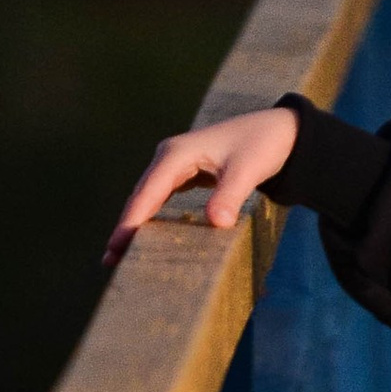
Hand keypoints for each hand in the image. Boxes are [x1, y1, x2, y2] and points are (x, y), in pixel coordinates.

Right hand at [105, 105, 297, 267]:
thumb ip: (230, 196)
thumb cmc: (263, 146)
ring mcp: (175, 164)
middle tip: (110, 261)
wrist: (280, 130)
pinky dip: (153, 218)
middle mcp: (170, 157)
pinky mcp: (185, 172)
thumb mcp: (248, 170)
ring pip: (149, 198)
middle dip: (126, 228)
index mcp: (177, 154)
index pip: (148, 193)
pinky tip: (148, 239)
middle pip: (141, 197)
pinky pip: (162, 198)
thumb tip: (217, 224)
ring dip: (136, 224)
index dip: (132, 221)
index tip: (117, 246)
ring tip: (119, 256)